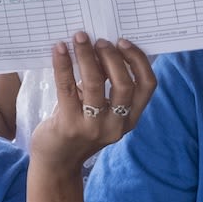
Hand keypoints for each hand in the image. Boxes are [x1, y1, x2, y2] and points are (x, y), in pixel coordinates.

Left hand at [29, 32, 155, 168]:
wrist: (56, 163)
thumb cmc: (78, 127)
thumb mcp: (100, 110)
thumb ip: (106, 85)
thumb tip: (102, 45)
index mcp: (129, 119)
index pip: (147, 85)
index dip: (138, 60)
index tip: (123, 42)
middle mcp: (116, 125)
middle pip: (124, 84)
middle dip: (112, 56)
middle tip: (99, 40)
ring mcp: (93, 127)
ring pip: (96, 83)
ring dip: (87, 56)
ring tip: (80, 38)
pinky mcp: (69, 126)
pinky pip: (67, 88)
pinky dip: (63, 64)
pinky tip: (59, 49)